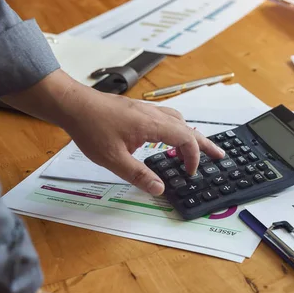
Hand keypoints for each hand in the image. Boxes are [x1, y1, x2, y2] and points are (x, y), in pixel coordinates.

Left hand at [61, 84, 224, 195]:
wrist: (73, 104)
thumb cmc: (91, 128)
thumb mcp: (113, 159)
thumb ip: (138, 175)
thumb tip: (159, 188)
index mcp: (152, 125)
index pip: (186, 139)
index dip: (193, 157)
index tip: (190, 172)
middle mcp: (154, 114)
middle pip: (189, 128)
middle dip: (205, 144)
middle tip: (220, 155)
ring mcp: (147, 110)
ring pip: (180, 121)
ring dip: (191, 135)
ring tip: (195, 149)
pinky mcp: (139, 110)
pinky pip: (168, 118)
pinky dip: (177, 129)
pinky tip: (169, 138)